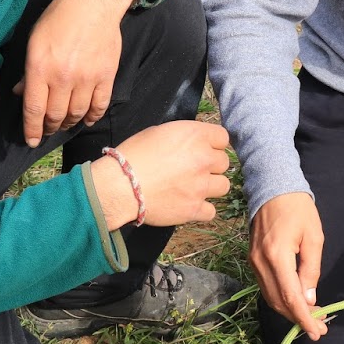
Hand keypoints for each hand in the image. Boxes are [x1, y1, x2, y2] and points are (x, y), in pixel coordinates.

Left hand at [17, 0, 150, 143]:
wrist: (94, 3)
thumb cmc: (59, 18)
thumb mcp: (35, 40)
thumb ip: (27, 71)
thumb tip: (20, 93)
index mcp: (40, 67)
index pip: (34, 109)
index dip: (31, 129)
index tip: (31, 141)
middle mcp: (63, 77)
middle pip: (55, 116)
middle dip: (50, 127)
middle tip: (48, 130)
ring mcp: (86, 78)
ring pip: (77, 114)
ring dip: (69, 123)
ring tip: (65, 123)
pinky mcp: (106, 76)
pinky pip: (99, 106)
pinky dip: (92, 117)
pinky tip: (86, 119)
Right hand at [94, 121, 232, 228]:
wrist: (119, 185)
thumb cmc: (132, 155)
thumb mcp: (158, 132)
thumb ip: (183, 136)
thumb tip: (190, 143)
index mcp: (195, 136)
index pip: (223, 137)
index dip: (213, 144)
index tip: (203, 149)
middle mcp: (203, 159)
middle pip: (224, 162)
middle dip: (211, 165)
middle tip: (193, 169)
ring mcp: (201, 186)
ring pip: (223, 186)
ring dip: (211, 186)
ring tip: (193, 187)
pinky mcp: (194, 208)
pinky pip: (211, 211)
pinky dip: (202, 209)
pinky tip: (188, 204)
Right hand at [249, 192, 326, 339]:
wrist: (273, 187)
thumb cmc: (298, 209)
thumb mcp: (313, 237)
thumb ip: (311, 270)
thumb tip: (309, 300)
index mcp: (277, 255)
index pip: (290, 296)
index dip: (303, 318)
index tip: (317, 332)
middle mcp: (260, 262)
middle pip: (277, 301)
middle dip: (298, 318)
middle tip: (320, 328)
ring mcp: (253, 261)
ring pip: (270, 297)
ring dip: (290, 310)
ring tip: (312, 318)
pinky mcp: (253, 259)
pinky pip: (266, 286)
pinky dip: (281, 298)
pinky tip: (297, 301)